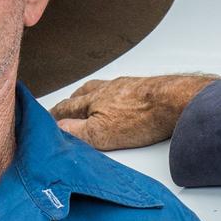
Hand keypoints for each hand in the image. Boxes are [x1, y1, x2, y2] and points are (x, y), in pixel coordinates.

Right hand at [52, 74, 218, 149]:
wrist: (175, 101)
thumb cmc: (141, 117)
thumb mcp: (101, 133)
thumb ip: (75, 132)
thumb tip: (55, 129)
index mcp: (92, 99)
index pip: (65, 107)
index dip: (53, 115)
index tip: (45, 119)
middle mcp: (107, 88)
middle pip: (82, 94)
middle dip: (71, 103)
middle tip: (64, 110)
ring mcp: (126, 86)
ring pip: (101, 90)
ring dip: (91, 97)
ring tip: (89, 104)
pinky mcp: (143, 89)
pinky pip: (121, 91)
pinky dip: (113, 97)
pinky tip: (120, 103)